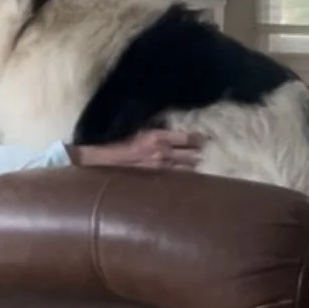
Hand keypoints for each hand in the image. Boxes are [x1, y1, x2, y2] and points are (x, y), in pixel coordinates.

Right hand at [70, 128, 202, 170]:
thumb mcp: (139, 128)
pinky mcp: (155, 180)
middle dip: (199, 154)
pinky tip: (185, 177)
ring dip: (192, 166)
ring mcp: (160, 169)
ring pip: (187, 170)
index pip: (188, 138)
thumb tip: (170, 128)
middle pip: (192, 156)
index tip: (205, 139)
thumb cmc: (118, 141)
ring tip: (196, 164)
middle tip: (203, 152)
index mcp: (159, 137)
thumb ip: (156, 129)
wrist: (103, 159)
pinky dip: (183, 177)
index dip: (199, 139)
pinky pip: (176, 179)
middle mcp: (163, 154)